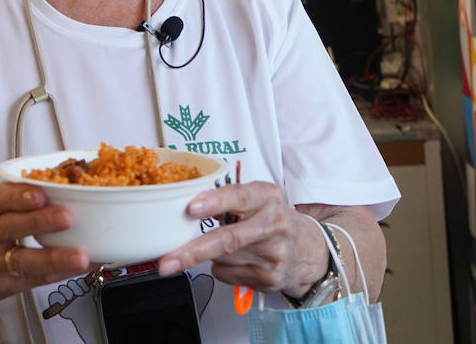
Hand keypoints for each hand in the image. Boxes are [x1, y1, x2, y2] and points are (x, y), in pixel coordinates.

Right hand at [0, 183, 88, 334]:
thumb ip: (17, 197)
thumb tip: (64, 185)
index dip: (19, 196)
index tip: (40, 193)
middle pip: (10, 227)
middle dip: (40, 222)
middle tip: (67, 216)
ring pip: (23, 260)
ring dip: (55, 258)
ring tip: (79, 255)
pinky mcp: (3, 284)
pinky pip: (34, 279)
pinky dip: (60, 273)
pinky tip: (78, 268)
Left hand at [156, 182, 327, 296]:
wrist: (308, 251)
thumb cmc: (271, 219)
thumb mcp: (258, 198)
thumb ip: (227, 198)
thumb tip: (185, 206)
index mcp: (268, 197)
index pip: (240, 197)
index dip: (215, 202)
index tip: (191, 208)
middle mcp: (275, 224)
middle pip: (228, 239)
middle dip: (194, 251)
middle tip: (167, 261)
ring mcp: (274, 254)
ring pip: (221, 258)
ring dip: (211, 255)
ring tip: (227, 247)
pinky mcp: (269, 277)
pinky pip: (226, 274)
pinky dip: (222, 268)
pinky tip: (239, 261)